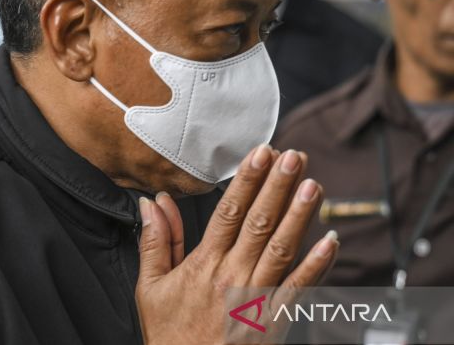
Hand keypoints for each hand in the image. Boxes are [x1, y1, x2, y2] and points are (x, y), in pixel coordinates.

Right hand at [135, 146, 337, 344]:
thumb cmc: (169, 335)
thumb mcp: (149, 287)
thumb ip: (155, 241)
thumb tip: (153, 203)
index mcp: (203, 265)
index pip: (228, 212)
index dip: (247, 180)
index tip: (260, 154)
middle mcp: (232, 276)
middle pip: (259, 223)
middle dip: (278, 186)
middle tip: (294, 156)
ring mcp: (256, 299)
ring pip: (282, 249)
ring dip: (300, 216)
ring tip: (314, 185)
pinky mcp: (274, 321)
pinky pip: (299, 290)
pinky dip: (318, 266)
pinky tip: (331, 241)